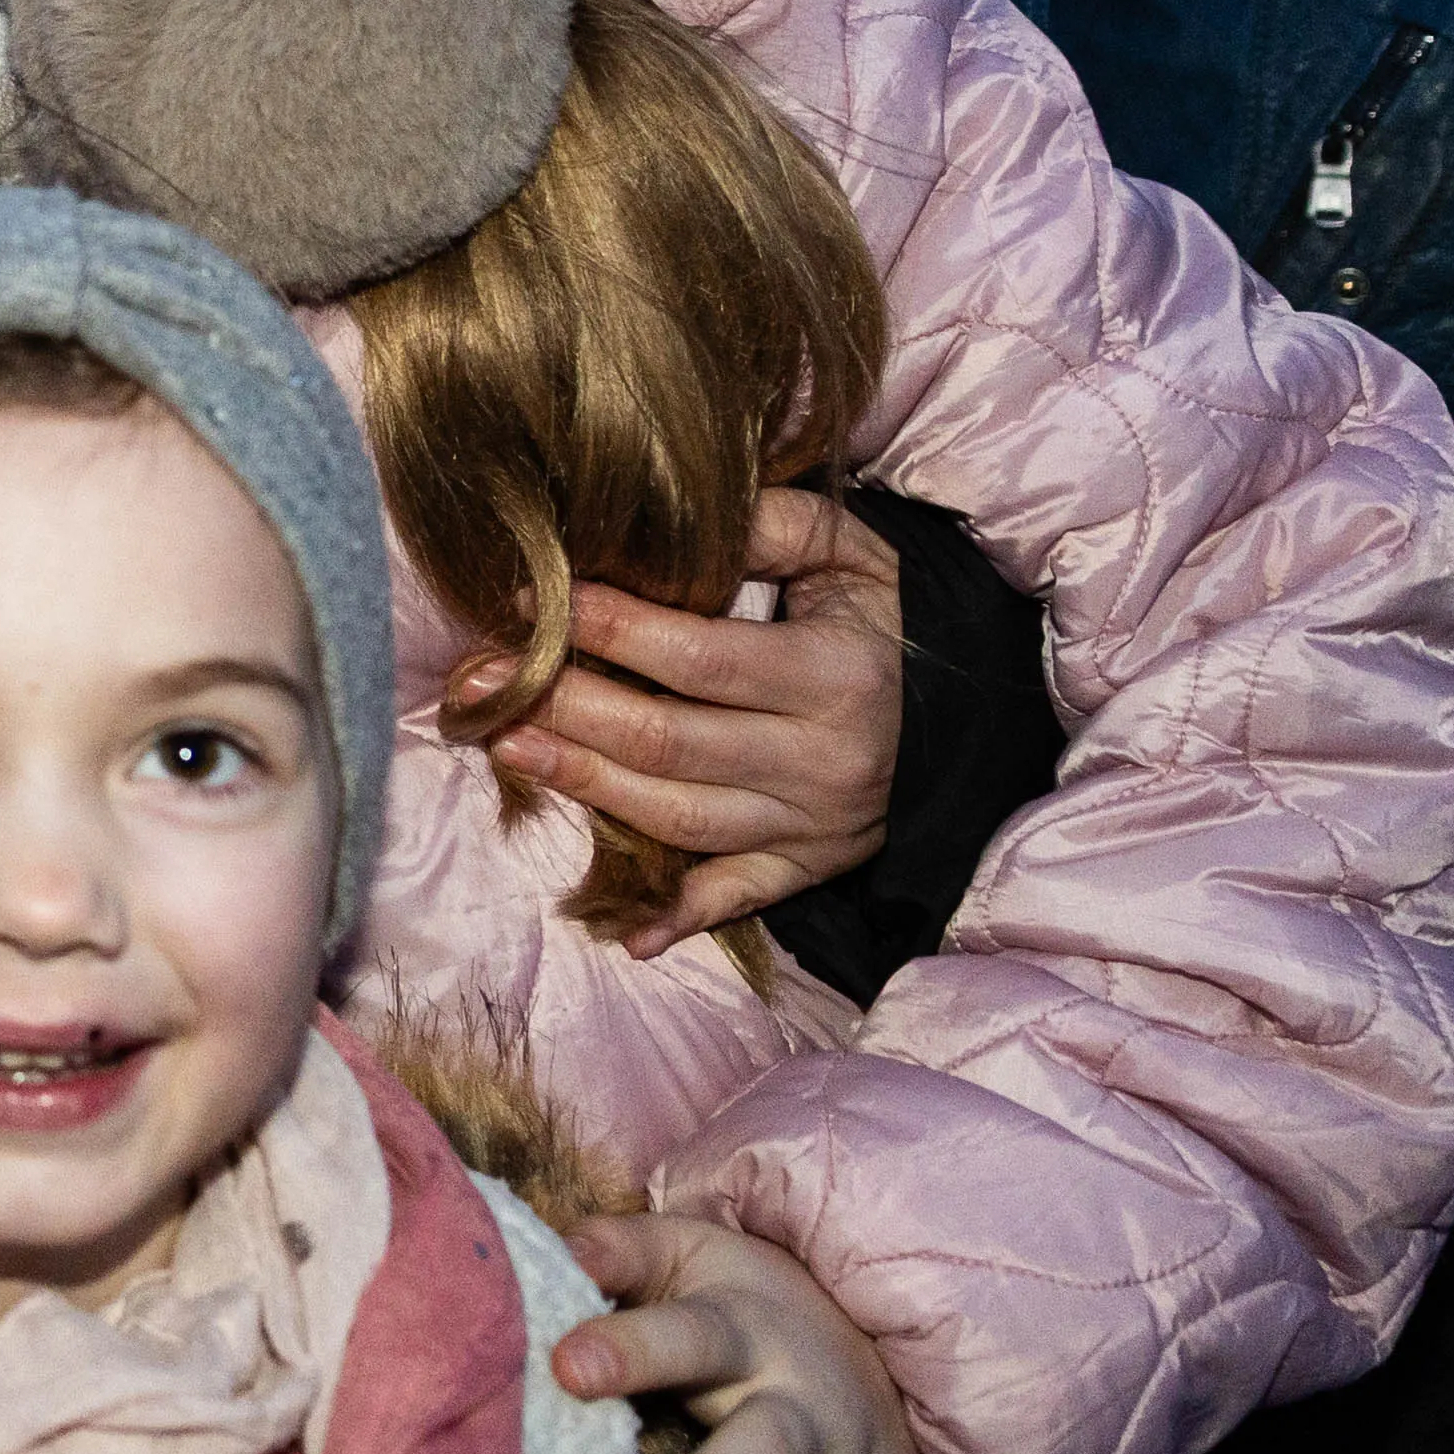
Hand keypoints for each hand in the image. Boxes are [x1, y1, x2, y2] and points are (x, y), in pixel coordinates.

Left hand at [479, 488, 906, 954]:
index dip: (609, 628)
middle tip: (484, 684)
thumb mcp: (855, 556)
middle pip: (668, 742)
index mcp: (833, 677)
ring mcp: (810, 825)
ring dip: (587, 787)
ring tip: (510, 749)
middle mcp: (821, 761)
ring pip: (680, 818)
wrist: (969, 720)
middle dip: (567, 709)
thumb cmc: (888, 624)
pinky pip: (737, 900)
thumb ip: (776, 526)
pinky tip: (624, 931)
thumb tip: (687, 521)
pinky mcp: (806, 866)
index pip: (697, 658)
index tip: (532, 600)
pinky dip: (680, 918)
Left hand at [553, 1211, 922, 1453]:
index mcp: (749, 1329)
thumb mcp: (687, 1256)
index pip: (691, 1335)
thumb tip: (555, 1248)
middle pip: (765, 1452)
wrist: (874, 1349)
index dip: (632, 1348)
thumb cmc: (738, 1307)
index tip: (566, 1366)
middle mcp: (807, 1409)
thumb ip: (620, 1253)